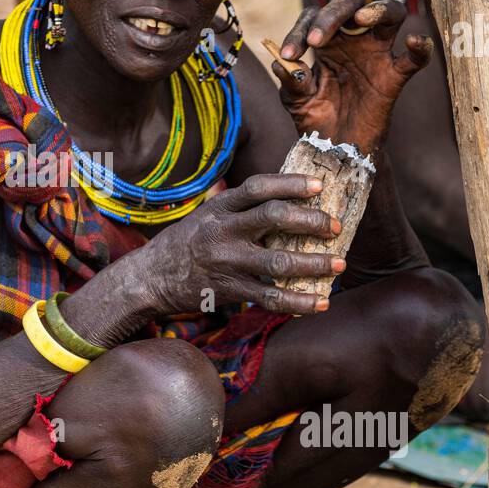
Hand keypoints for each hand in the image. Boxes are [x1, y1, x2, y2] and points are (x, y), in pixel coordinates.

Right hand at [143, 174, 344, 317]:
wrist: (149, 278)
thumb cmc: (186, 242)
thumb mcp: (206, 214)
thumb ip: (240, 208)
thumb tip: (290, 199)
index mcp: (219, 207)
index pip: (258, 187)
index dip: (291, 184)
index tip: (320, 186)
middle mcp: (222, 231)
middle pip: (274, 218)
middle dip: (312, 221)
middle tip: (335, 227)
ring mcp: (226, 262)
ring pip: (278, 261)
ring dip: (314, 264)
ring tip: (338, 265)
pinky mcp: (229, 291)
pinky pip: (270, 298)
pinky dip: (299, 302)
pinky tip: (320, 303)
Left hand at [277, 0, 432, 154]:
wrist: (334, 149)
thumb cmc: (314, 116)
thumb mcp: (295, 100)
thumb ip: (290, 81)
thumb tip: (282, 65)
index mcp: (326, 39)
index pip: (314, 17)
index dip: (299, 31)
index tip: (288, 55)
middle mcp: (353, 39)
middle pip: (352, 3)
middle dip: (333, 13)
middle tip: (316, 40)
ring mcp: (377, 54)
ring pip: (391, 14)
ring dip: (379, 9)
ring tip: (361, 18)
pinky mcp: (395, 76)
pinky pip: (415, 58)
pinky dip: (421, 47)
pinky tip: (413, 41)